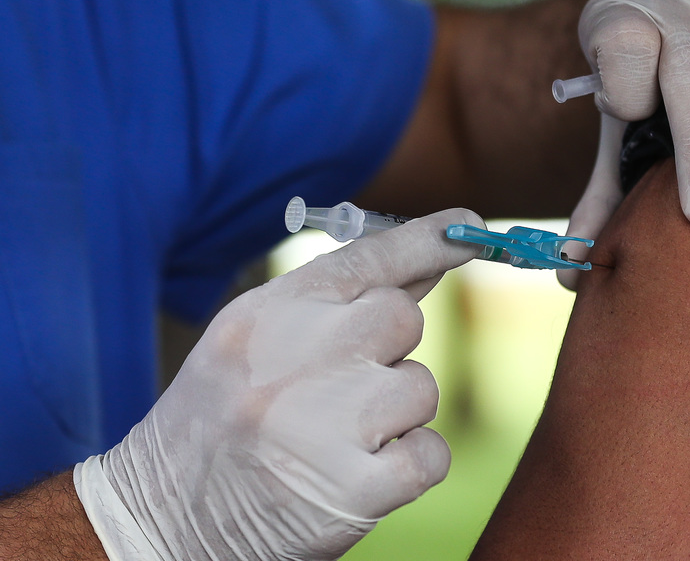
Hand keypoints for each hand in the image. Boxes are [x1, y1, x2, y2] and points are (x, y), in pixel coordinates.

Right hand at [74, 209, 482, 560]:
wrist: (161, 521)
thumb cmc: (218, 422)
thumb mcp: (254, 345)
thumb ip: (334, 305)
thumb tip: (422, 270)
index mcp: (267, 316)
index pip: (364, 258)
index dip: (426, 240)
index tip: (468, 228)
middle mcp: (294, 359)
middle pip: (403, 318)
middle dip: (389, 350)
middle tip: (345, 386)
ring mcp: (325, 424)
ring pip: (421, 388)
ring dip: (396, 414)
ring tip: (338, 438)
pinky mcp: (354, 490)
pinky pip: (431, 453)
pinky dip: (409, 466)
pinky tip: (359, 476)